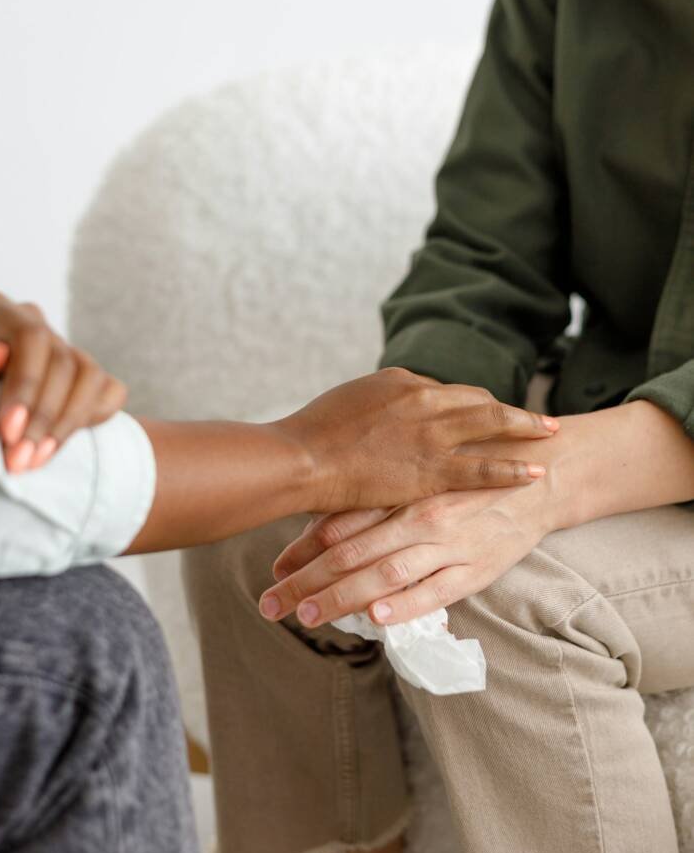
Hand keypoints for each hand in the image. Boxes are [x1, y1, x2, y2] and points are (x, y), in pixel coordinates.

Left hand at [0, 292, 126, 472]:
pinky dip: (93, 418)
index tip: (8, 430)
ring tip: (37, 461)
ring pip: (90, 378)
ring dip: (66, 425)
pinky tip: (60, 446)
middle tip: (19, 461)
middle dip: (43, 417)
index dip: (26, 384)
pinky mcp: (85, 375)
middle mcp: (35, 322)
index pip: (30, 337)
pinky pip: (110, 392)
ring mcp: (65, 347)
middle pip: (63, 362)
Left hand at [258, 483, 549, 626]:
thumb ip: (376, 502)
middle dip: (306, 581)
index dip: (302, 549)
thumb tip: (323, 531)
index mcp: (400, 492)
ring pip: (385, 572)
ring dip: (341, 596)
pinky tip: (378, 616)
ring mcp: (447, 543)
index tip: (272, 571)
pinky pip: (436, 589)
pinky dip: (406, 603)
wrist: (541, 477)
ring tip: (306, 616)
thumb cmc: (470, 477)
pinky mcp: (476, 568)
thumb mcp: (420, 480)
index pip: (340, 524)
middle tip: (270, 605)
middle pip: (350, 553)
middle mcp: (417, 516)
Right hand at [274, 368, 557, 513]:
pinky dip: (512, 468)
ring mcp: (432, 432)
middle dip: (507, 410)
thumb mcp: (347, 404)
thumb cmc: (312, 436)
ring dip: (525, 427)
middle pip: (477, 401)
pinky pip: (484, 466)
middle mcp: (424, 398)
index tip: (479, 417)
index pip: (445, 392)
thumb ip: (375, 407)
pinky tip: (535, 472)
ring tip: (551, 433)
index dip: (465, 407)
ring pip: (491, 423)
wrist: (301, 458)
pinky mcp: (432, 468)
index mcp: (401, 381)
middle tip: (535, 417)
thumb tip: (383, 416)